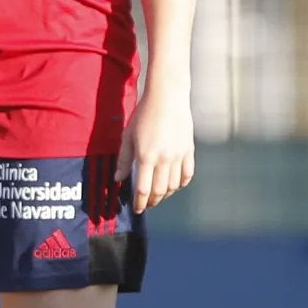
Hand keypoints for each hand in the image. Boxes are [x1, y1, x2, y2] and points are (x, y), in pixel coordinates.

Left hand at [114, 85, 195, 213]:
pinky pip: (187, 174)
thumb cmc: (144, 114)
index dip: (140, 203)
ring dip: (165, 195)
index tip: (137, 209)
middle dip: (152, 202)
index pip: (143, 189)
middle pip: (160, 191)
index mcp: (146, 156)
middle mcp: (164, 159)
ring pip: (174, 186)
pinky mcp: (189, 150)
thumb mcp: (128, 136)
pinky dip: (180, 184)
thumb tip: (118, 179)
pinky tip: (173, 185)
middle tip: (146, 204)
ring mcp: (179, 155)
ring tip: (158, 196)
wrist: (167, 97)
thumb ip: (124, 159)